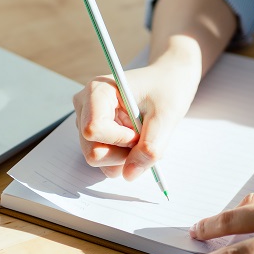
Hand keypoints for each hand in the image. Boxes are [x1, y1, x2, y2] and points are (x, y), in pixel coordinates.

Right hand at [72, 54, 199, 180]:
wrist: (168, 79)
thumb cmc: (168, 87)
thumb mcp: (167, 115)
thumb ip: (150, 146)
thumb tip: (129, 175)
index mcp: (98, 91)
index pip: (93, 130)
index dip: (120, 140)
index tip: (140, 132)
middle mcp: (86, 106)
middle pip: (92, 151)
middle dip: (122, 154)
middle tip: (143, 137)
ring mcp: (87, 121)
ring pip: (97, 158)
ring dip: (125, 158)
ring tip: (142, 136)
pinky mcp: (96, 134)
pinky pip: (105, 159)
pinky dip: (124, 157)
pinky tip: (136, 140)